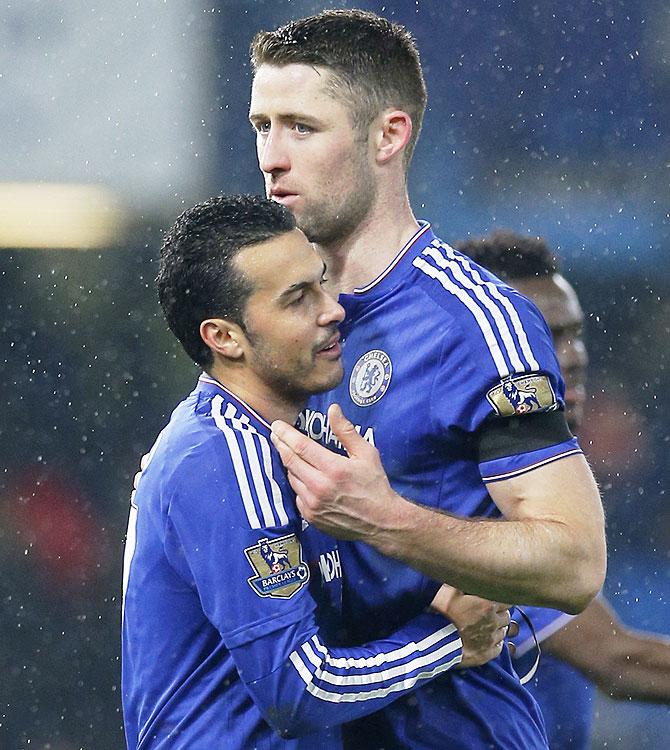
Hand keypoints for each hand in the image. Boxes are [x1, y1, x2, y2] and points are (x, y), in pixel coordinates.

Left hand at [270, 404, 399, 540]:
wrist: (381, 522)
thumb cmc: (375, 485)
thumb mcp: (366, 454)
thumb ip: (346, 431)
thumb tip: (333, 409)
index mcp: (333, 468)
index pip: (301, 446)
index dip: (286, 434)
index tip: (277, 425)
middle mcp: (319, 487)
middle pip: (290, 460)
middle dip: (280, 444)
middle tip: (275, 434)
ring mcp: (313, 504)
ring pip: (291, 477)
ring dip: (288, 463)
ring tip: (288, 452)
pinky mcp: (310, 516)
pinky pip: (296, 494)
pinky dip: (297, 483)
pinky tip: (302, 476)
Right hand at [431, 584, 515, 668]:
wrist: (434, 639)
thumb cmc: (441, 613)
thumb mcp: (451, 590)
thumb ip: (464, 582)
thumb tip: (469, 574)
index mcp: (487, 605)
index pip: (507, 600)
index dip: (501, 599)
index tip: (494, 598)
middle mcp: (493, 622)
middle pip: (506, 616)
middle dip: (499, 614)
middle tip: (488, 612)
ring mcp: (491, 639)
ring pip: (503, 632)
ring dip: (497, 628)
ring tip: (485, 626)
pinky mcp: (486, 654)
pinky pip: (498, 648)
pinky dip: (494, 643)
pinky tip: (486, 639)